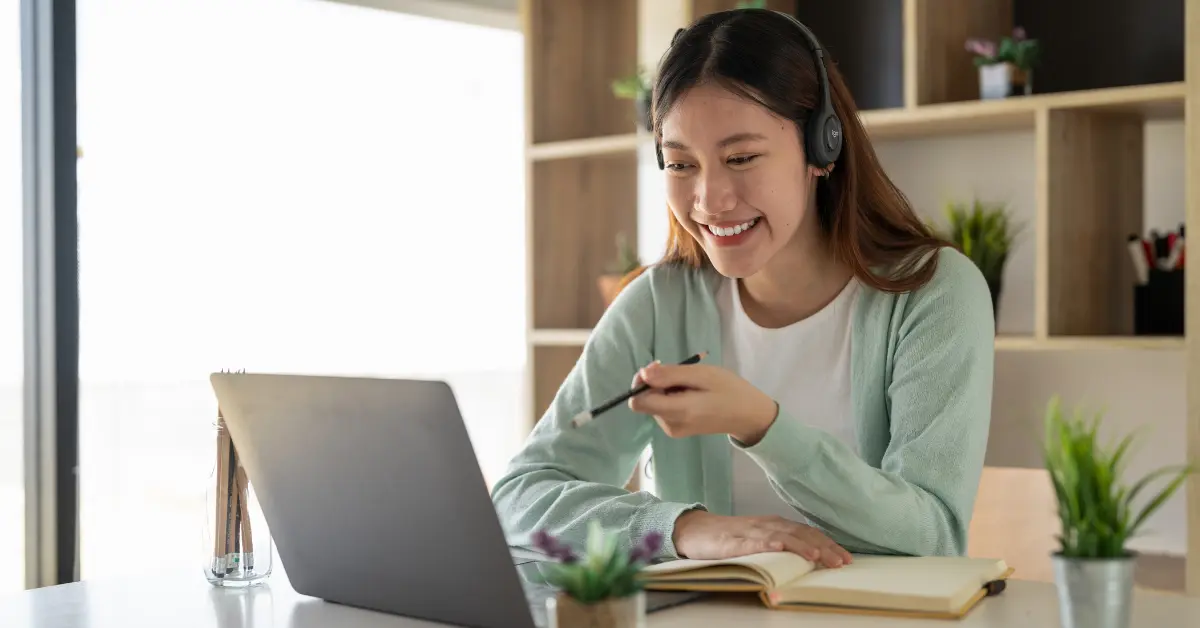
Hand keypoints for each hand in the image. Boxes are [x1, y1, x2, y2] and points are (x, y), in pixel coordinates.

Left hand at [628, 361, 777, 444]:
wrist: (749, 416)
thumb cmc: (730, 390)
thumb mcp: (702, 374)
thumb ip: (671, 375)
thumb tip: (643, 374)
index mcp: (678, 412)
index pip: (638, 402)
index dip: (641, 382)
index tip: (659, 368)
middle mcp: (670, 425)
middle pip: (644, 402)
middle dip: (655, 383)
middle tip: (680, 372)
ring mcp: (673, 430)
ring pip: (653, 404)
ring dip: (665, 389)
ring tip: (691, 383)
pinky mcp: (677, 430)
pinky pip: (663, 409)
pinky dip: (671, 397)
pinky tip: (690, 392)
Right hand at [672, 510, 852, 567]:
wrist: (694, 530)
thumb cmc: (728, 537)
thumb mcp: (759, 539)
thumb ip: (781, 543)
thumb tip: (811, 556)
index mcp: (774, 525)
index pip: (807, 533)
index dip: (828, 544)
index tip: (847, 558)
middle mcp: (766, 525)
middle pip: (799, 533)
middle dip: (823, 547)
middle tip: (842, 561)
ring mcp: (749, 532)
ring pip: (779, 536)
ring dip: (800, 545)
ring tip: (817, 556)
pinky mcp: (731, 541)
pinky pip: (750, 542)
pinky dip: (765, 543)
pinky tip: (777, 547)